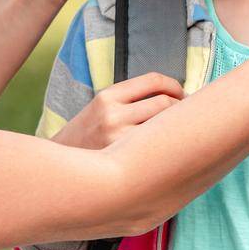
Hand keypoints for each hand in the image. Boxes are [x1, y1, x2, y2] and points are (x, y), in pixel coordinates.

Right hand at [50, 72, 185, 149]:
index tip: (182, 94)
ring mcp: (118, 140)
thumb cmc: (88, 137)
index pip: (153, 80)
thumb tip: (176, 97)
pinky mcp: (123, 162)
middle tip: (188, 118)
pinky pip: (157, 149)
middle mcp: (112, 115)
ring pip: (165, 127)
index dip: (174, 85)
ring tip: (182, 134)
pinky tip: (171, 151)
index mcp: (107, 96)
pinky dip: (169, 147)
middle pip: (165, 104)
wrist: (60, 168)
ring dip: (180, 129)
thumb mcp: (101, 108)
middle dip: (182, 108)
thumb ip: (131, 99)